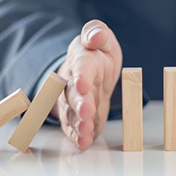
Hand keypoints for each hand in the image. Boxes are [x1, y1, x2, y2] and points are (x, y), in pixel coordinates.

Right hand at [52, 19, 122, 150]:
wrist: (92, 76)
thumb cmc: (98, 57)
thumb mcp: (103, 41)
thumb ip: (97, 33)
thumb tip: (94, 35)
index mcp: (82, 60)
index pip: (81, 67)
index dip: (82, 75)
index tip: (83, 83)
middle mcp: (72, 83)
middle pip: (73, 94)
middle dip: (79, 103)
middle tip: (86, 112)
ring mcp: (73, 103)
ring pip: (72, 114)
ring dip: (78, 123)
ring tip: (85, 129)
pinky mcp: (76, 119)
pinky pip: (74, 129)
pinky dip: (78, 136)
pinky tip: (84, 142)